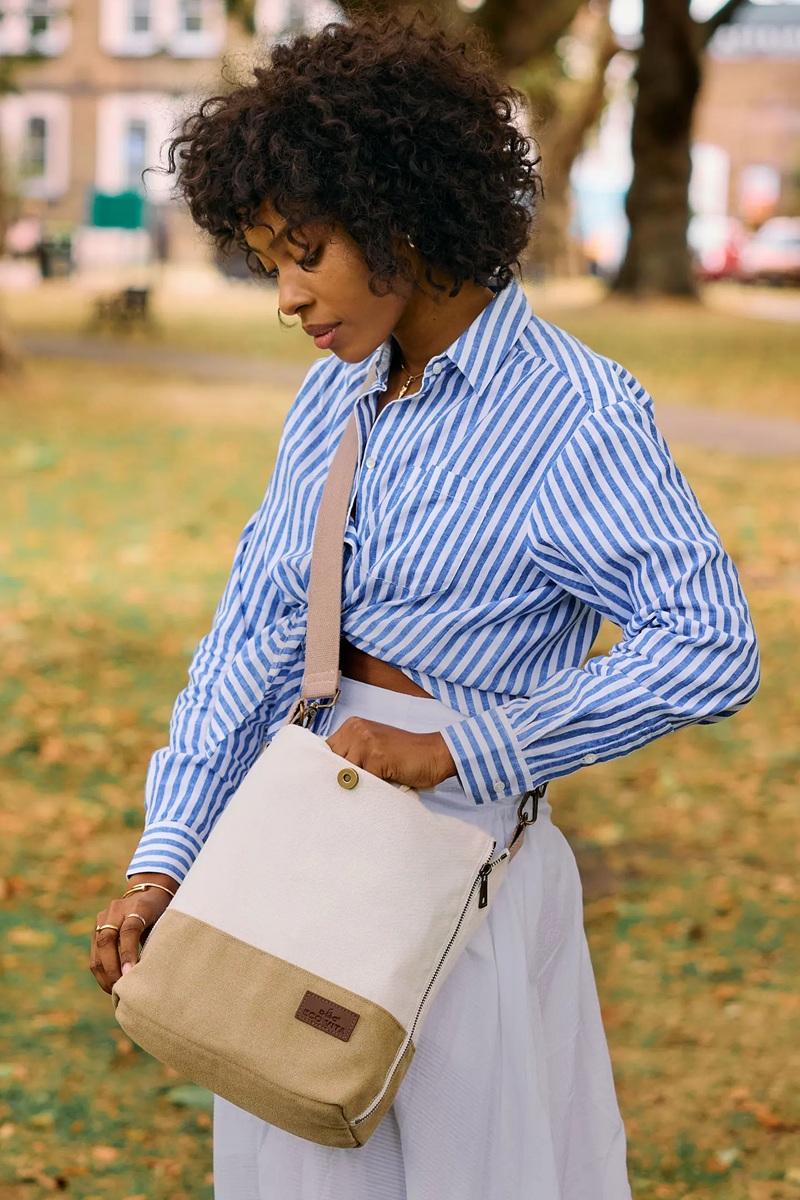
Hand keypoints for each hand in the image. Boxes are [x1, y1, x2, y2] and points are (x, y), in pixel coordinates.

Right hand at [89, 879, 174, 994]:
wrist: (149, 892)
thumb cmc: (162, 913)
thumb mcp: (164, 921)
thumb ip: (156, 940)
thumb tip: (151, 974)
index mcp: (138, 906)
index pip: (130, 929)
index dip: (129, 952)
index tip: (130, 973)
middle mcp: (116, 910)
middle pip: (107, 940)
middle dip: (112, 968)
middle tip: (121, 987)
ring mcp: (103, 918)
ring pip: (97, 949)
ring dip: (105, 974)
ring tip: (116, 991)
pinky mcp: (96, 929)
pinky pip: (94, 954)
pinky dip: (101, 972)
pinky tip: (111, 985)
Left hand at [325, 716, 456, 791]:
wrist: (434, 754)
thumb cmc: (404, 755)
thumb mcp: (372, 747)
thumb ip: (351, 755)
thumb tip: (326, 775)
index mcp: (353, 726)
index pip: (326, 751)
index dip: (329, 768)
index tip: (336, 780)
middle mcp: (356, 730)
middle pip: (331, 762)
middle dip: (341, 777)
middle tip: (357, 785)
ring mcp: (366, 742)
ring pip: (345, 773)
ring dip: (356, 783)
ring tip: (374, 783)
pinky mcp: (376, 757)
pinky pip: (362, 781)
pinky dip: (370, 788)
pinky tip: (383, 783)